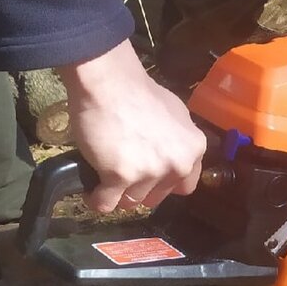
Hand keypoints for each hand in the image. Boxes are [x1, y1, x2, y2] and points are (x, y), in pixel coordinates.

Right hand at [56, 41, 205, 212]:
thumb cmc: (139, 92)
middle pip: (156, 197)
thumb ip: (178, 141)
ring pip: (131, 202)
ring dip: (118, 194)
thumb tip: (172, 154)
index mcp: (193, 149)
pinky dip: (97, 200)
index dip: (165, 184)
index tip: (152, 178)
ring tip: (106, 177)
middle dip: (140, 189)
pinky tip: (92, 193)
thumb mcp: (175, 114)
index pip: (185, 186)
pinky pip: (106, 203)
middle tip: (125, 173)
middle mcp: (177, 165)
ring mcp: (149, 173)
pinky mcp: (120, 176)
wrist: (110, 82)